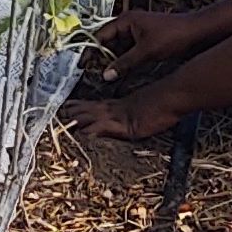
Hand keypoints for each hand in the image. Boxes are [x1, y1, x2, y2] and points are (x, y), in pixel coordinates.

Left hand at [56, 88, 180, 150]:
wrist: (174, 95)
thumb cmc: (166, 100)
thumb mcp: (149, 107)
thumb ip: (139, 111)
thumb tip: (133, 119)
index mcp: (122, 104)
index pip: (97, 105)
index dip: (82, 106)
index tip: (69, 106)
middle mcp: (117, 108)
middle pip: (90, 109)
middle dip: (75, 113)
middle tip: (58, 114)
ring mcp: (121, 116)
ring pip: (94, 117)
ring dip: (79, 121)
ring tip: (63, 124)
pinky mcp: (127, 125)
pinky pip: (106, 128)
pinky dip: (94, 132)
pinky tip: (84, 136)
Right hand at [92, 5, 206, 74]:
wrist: (197, 34)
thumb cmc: (174, 35)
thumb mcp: (146, 51)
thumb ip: (125, 63)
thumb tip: (106, 74)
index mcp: (126, 20)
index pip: (101, 35)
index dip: (91, 49)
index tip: (84, 63)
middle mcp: (130, 25)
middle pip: (108, 42)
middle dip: (101, 57)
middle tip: (93, 72)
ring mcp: (138, 34)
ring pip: (119, 49)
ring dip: (113, 62)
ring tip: (106, 76)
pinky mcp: (146, 43)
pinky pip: (129, 53)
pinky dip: (125, 62)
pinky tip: (121, 74)